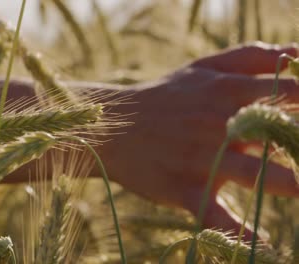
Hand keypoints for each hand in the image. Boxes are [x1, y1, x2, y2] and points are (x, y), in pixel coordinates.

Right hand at [100, 42, 298, 238]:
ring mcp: (201, 158)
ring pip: (257, 174)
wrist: (113, 126)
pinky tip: (264, 249)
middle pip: (282, 133)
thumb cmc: (164, 97)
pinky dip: (239, 234)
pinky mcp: (184, 188)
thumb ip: (249, 57)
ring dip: (288, 183)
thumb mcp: (202, 67)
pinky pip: (215, 215)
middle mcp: (218, 123)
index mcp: (226, 91)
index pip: (290, 91)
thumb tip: (295, 55)